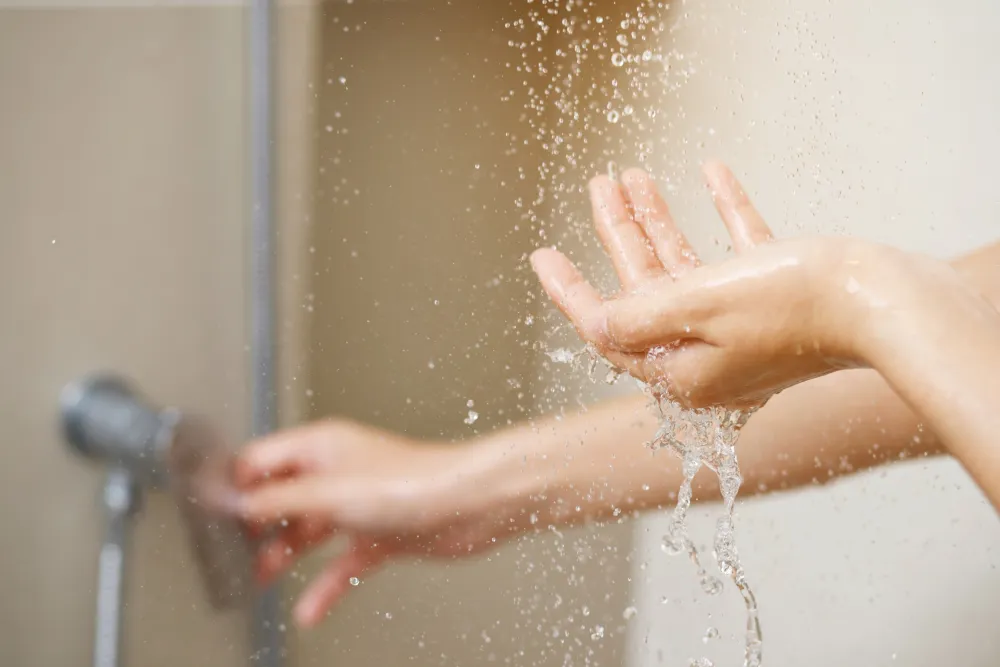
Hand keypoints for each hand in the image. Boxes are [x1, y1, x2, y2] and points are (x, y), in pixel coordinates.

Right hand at [232, 421, 500, 626]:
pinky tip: (309, 608)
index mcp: (321, 447)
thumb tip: (237, 504)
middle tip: (232, 552)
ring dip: (283, 556)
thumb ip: (279, 500)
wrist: (470, 506)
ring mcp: (358, 504)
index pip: (261, 461)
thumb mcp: (330, 492)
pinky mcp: (378, 534)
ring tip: (260, 579)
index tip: (211, 514)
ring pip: (307, 532)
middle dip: (256, 526)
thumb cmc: (413, 482)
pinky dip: (323, 585)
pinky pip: (339, 563)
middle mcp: (337, 472)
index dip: (235, 486)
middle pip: (281, 498)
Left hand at [530, 162, 874, 407]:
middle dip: (619, 233)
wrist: (883, 301)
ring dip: (659, 219)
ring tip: (631, 174)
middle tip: (599, 185)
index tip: (541, 256)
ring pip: (686, 266)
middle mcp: (708, 354)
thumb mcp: (697, 307)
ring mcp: (743, 327)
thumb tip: (599, 325)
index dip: (570, 291)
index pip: (608, 329)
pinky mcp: (778, 297)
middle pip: (646, 287)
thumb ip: (641, 316)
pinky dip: (721, 213)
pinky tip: (709, 172)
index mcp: (680, 368)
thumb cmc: (791, 305)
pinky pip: (737, 250)